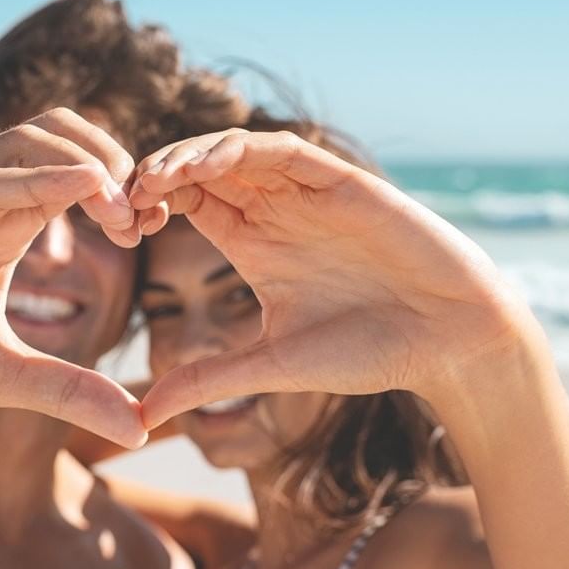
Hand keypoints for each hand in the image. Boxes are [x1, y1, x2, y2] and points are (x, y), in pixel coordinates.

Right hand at [0, 108, 147, 447]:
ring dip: (85, 161)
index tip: (154, 229)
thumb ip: (66, 390)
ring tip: (125, 207)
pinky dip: (32, 177)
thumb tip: (141, 426)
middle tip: (144, 218)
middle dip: (116, 161)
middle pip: (60, 132)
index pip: (75, 170)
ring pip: (24, 141)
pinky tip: (78, 188)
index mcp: (0, 222)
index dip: (123, 187)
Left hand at [129, 130, 534, 427]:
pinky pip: (282, 149)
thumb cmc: (367, 354)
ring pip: (234, 151)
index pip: (186, 202)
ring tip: (154, 178)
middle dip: (156, 175)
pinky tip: (208, 165)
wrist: (448, 341)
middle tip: (122, 197)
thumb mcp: (269, 367)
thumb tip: (141, 419)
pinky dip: (242, 149)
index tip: (120, 229)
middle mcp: (275, 210)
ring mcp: (307, 192)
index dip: (148, 204)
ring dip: (190, 155)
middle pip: (200, 169)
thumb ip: (206, 382)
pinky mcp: (340, 180)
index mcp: (253, 243)